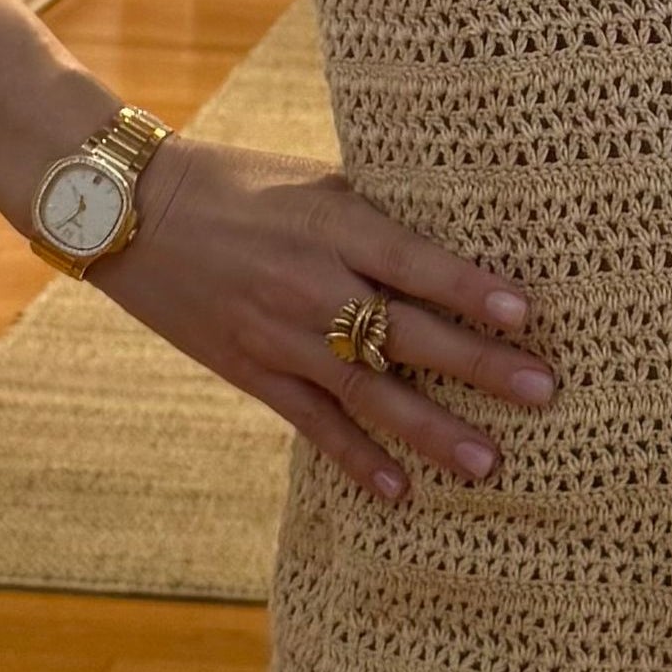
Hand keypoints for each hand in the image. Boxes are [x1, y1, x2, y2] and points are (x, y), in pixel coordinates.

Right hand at [93, 134, 556, 506]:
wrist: (130, 213)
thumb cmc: (235, 183)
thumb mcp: (312, 181)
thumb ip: (375, 219)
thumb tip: (455, 245)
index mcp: (330, 225)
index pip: (413, 262)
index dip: (470, 289)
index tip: (526, 313)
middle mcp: (308, 284)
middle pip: (405, 333)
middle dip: (477, 366)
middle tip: (541, 392)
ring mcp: (279, 335)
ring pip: (367, 391)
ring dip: (431, 429)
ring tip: (487, 462)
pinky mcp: (252, 371)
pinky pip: (313, 422)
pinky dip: (356, 457)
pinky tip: (399, 489)